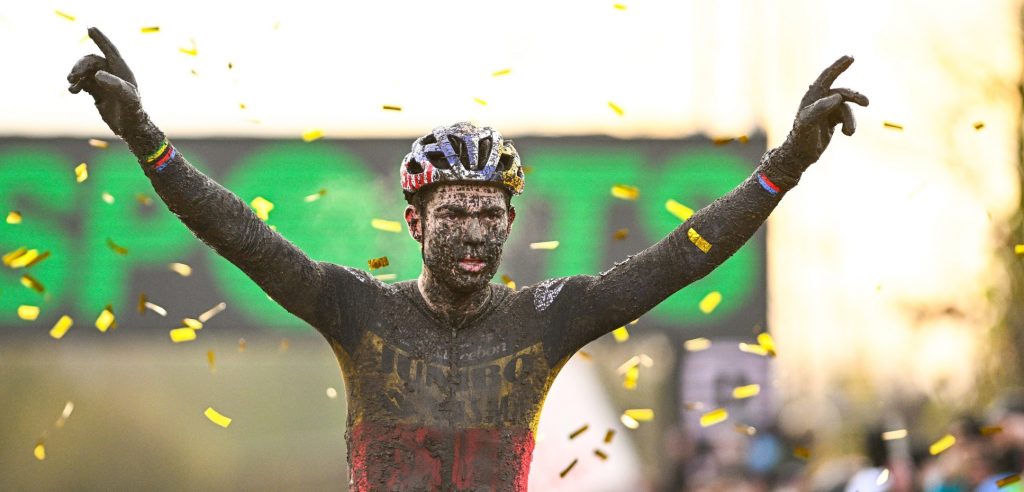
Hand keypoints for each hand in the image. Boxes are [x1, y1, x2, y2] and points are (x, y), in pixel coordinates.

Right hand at [67, 27, 142, 136]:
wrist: (131, 128)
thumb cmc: (133, 112)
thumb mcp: (127, 98)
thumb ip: (114, 85)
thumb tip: (97, 74)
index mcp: (122, 71)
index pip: (110, 51)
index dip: (101, 39)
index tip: (90, 28)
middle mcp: (113, 74)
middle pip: (92, 61)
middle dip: (80, 65)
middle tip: (72, 76)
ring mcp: (105, 82)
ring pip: (86, 71)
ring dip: (76, 74)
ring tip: (71, 83)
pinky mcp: (98, 91)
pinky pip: (83, 82)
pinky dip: (76, 84)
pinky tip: (73, 91)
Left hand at [780, 56, 868, 171]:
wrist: (800, 155)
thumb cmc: (801, 137)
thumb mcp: (808, 123)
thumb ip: (820, 108)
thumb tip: (837, 97)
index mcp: (812, 96)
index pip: (827, 77)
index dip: (838, 66)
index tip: (850, 57)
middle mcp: (820, 100)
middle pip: (842, 93)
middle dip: (854, 97)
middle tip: (866, 103)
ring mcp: (827, 109)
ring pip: (846, 108)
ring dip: (851, 120)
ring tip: (849, 133)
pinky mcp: (832, 119)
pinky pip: (847, 117)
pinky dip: (850, 125)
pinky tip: (847, 134)